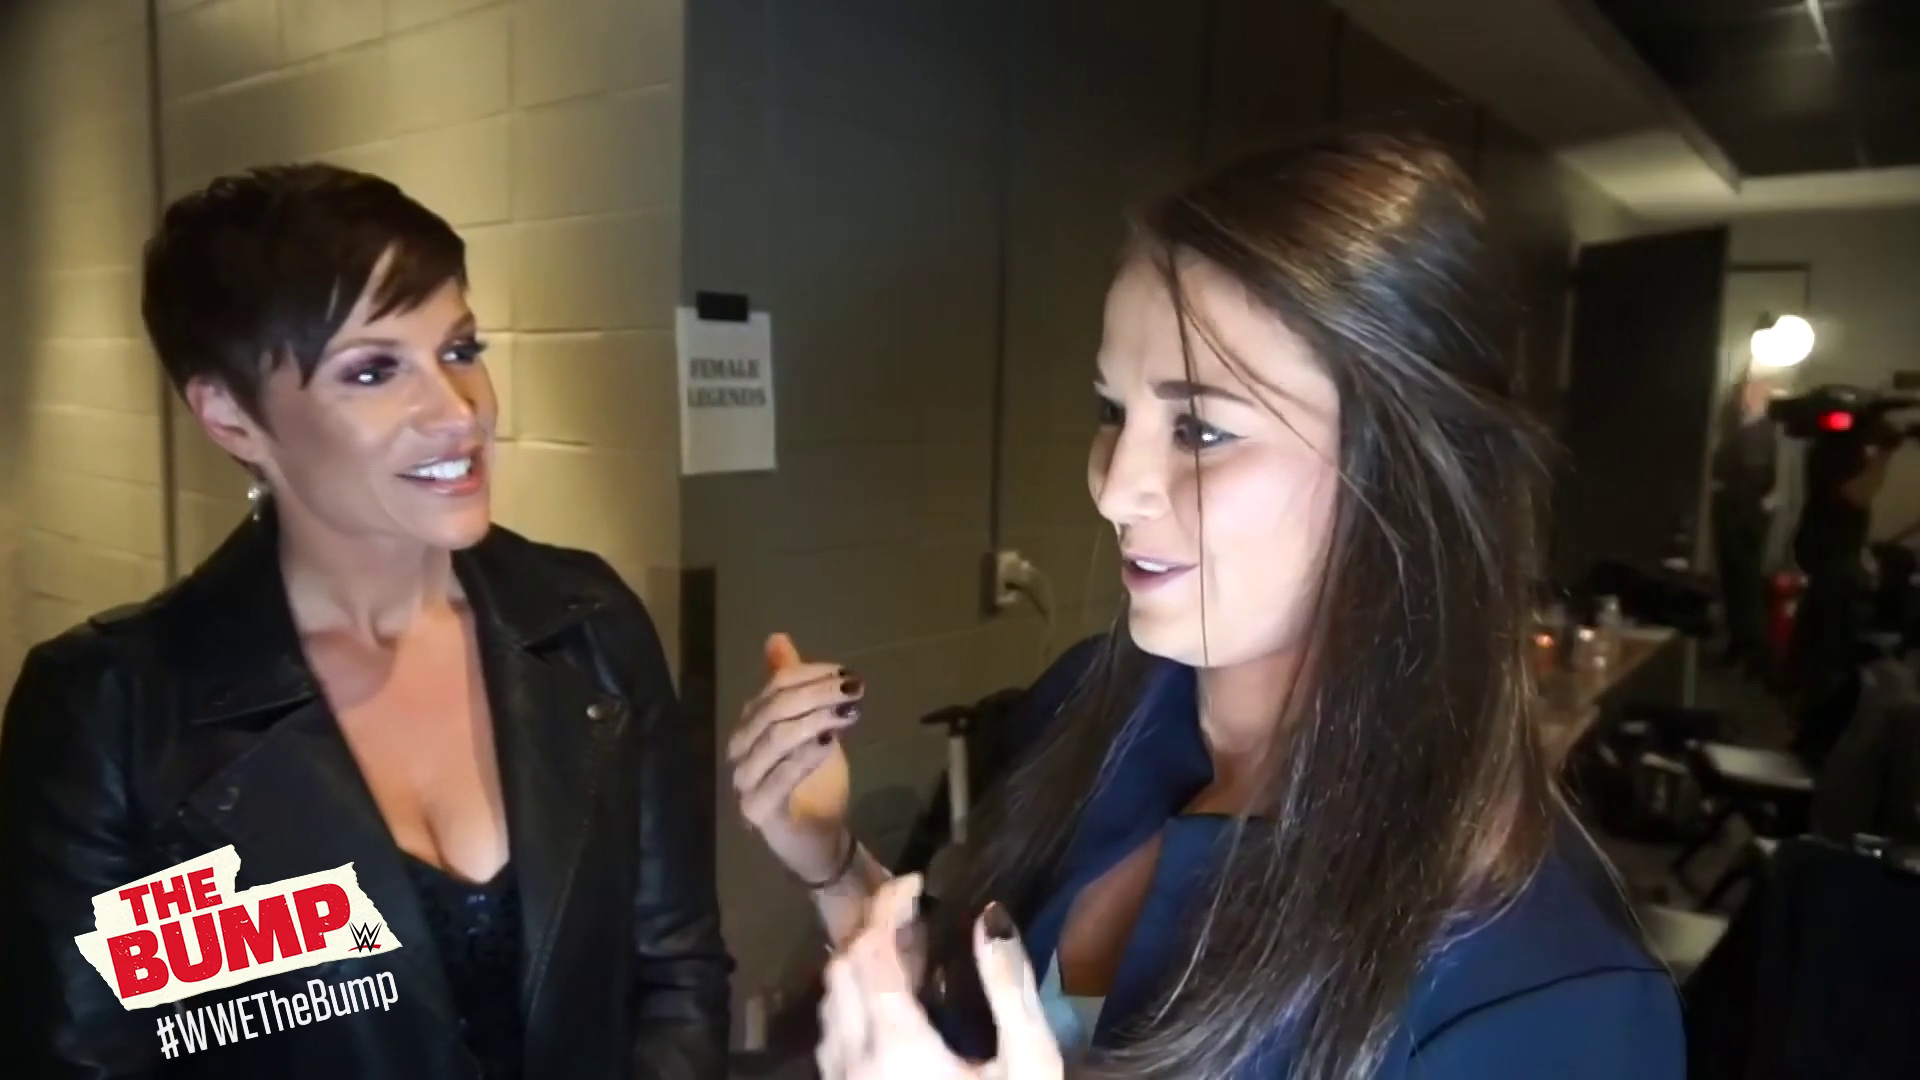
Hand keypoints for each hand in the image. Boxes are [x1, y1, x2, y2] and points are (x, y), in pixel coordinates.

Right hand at [727, 633, 863, 883]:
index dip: (810, 676)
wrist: (820, 839)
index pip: (774, 688)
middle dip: (815, 694)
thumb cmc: (813, 782)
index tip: (848, 674)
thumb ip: (794, 687)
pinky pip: (777, 779)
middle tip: (853, 688)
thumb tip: (776, 638)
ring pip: (774, 739)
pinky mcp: (757, 812)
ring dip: (813, 719)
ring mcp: (745, 783)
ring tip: (846, 712)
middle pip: (772, 710)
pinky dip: (803, 757)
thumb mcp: (812, 726)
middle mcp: (739, 751)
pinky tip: (829, 744)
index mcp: (749, 726)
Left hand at [817, 876, 1060, 1079]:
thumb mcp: (1030, 1066)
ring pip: (830, 1006)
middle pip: (841, 971)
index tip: (917, 883)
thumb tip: (990, 919)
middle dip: (872, 932)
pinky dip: (855, 1006)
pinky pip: (834, 1040)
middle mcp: (854, 1064)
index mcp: (897, 1045)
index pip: (871, 951)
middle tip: (918, 918)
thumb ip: (1010, 988)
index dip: (888, 906)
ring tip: (909, 958)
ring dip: (859, 969)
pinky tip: (895, 1012)